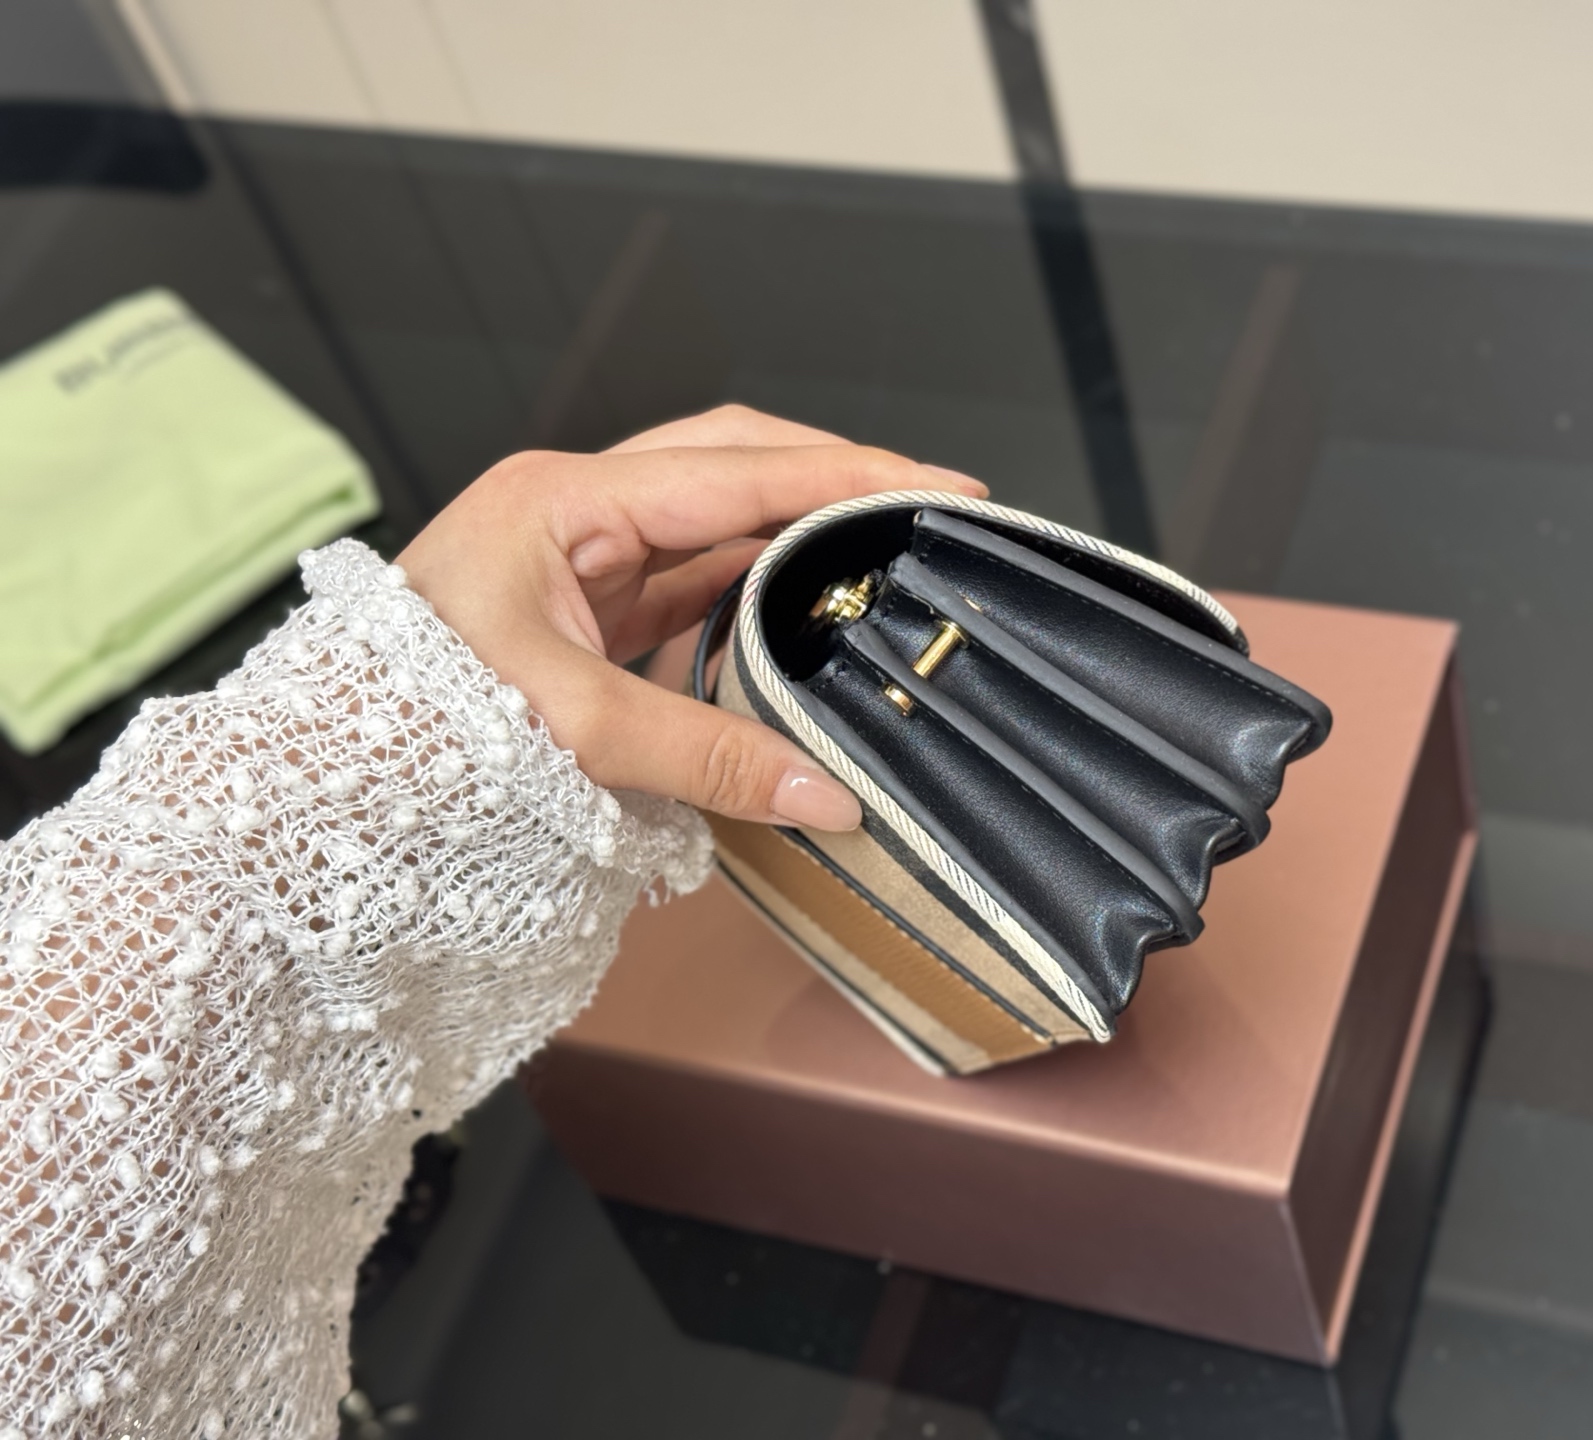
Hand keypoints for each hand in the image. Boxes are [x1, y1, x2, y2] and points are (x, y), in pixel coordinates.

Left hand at [397, 405, 986, 829]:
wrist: (319, 784)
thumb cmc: (407, 729)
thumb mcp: (570, 733)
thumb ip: (707, 761)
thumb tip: (829, 797)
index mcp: (564, 503)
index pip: (736, 471)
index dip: (845, 477)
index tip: (936, 486)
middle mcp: (576, 509)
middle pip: (732, 459)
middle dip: (830, 475)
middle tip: (924, 506)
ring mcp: (581, 554)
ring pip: (716, 516)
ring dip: (797, 530)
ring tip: (881, 553)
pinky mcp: (586, 604)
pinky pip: (693, 577)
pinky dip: (757, 588)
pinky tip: (807, 609)